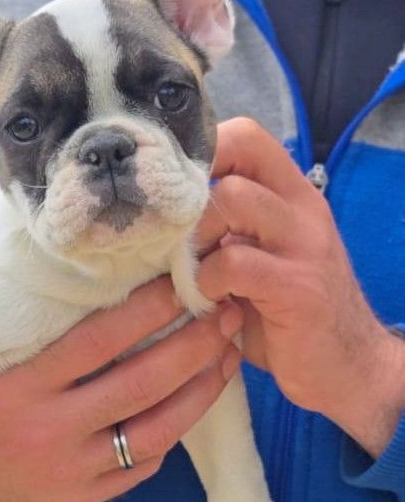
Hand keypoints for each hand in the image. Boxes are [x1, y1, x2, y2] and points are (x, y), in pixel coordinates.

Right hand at [0, 189, 243, 501]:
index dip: (148, 308)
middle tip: (226, 310)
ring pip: (156, 426)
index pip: (99, 338)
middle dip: (194, 344)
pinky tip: (198, 396)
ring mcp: (69, 470)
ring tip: (230, 350)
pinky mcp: (83, 498)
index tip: (180, 278)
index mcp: (17, 382)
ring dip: (203, 387)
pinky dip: (177, 426)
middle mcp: (47, 429)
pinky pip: (144, 463)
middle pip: (140, 381)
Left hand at [196, 117, 404, 456]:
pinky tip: (211, 298)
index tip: (172, 187)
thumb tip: (156, 209)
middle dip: (194, 185)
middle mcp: (302, 207)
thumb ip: (224, 226)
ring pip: (233, 198)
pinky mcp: (299, 288)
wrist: (346, 365)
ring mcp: (305, 244)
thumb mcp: (257, 253)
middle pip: (239, 149)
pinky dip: (208, 279)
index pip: (246, 135)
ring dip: (196, 233)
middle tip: (178, 228)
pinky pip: (235, 262)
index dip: (202, 148)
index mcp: (291, 194)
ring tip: (193, 266)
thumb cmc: (284, 306)